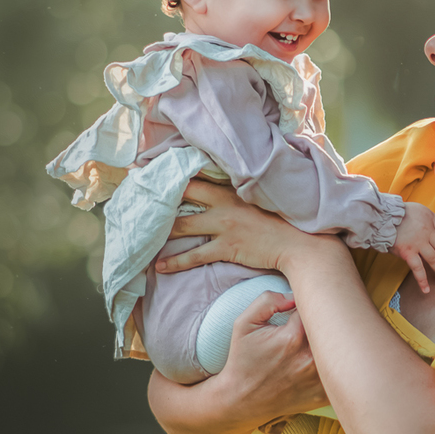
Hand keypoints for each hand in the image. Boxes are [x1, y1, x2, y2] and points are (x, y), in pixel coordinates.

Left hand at [155, 179, 312, 275]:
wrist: (300, 243)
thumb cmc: (286, 221)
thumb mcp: (265, 197)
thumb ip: (246, 189)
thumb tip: (234, 184)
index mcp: (232, 188)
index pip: (196, 176)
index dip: (171, 171)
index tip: (148, 167)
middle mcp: (224, 204)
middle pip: (182, 196)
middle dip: (157, 196)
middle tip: (134, 196)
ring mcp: (224, 226)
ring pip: (183, 227)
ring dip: (160, 232)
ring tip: (141, 237)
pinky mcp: (227, 248)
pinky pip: (194, 255)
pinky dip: (175, 261)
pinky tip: (160, 267)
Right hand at [221, 291, 327, 420]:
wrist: (243, 400)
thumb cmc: (243, 359)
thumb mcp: (245, 324)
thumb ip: (268, 300)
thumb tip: (295, 295)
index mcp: (292, 337)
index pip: (316, 308)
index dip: (312, 306)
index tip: (306, 310)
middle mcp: (309, 358)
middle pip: (333, 328)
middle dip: (328, 322)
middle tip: (319, 323)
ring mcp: (319, 379)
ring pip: (340, 351)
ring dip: (334, 344)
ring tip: (324, 342)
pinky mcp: (324, 395)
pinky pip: (341, 374)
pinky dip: (337, 366)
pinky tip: (327, 363)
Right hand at [392, 201, 434, 293]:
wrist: (382, 216)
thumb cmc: (398, 213)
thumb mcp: (419, 210)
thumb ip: (430, 220)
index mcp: (431, 219)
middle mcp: (427, 231)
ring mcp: (418, 242)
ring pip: (434, 259)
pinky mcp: (408, 252)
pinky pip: (418, 269)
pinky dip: (423, 280)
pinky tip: (426, 289)